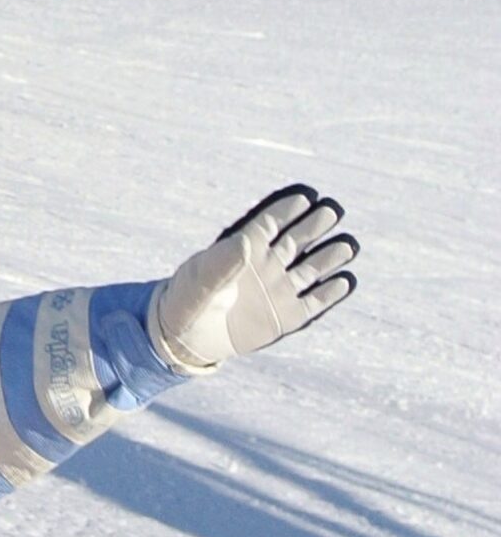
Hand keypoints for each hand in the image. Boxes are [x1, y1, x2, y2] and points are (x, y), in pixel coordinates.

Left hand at [149, 184, 357, 373]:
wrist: (187, 339)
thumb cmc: (188, 302)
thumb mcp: (199, 282)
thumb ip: (220, 264)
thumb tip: (245, 241)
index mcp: (243, 249)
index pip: (271, 223)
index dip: (288, 209)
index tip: (306, 196)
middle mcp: (267, 265)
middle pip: (298, 239)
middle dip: (317, 224)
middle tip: (333, 210)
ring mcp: (280, 289)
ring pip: (313, 268)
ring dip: (331, 256)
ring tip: (348, 245)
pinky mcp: (288, 316)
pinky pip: (315, 302)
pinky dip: (331, 292)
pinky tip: (345, 280)